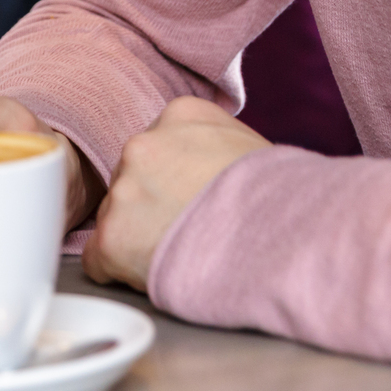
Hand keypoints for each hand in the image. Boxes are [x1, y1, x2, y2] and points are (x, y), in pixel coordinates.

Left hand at [81, 97, 269, 291]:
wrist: (291, 240)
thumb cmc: (285, 203)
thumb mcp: (251, 148)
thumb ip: (211, 148)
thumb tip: (202, 167)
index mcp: (181, 116)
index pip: (159, 149)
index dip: (177, 184)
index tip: (198, 203)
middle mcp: (143, 144)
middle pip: (132, 182)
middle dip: (153, 209)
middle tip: (192, 234)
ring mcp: (125, 190)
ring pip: (116, 219)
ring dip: (141, 240)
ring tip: (188, 255)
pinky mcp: (113, 237)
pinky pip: (98, 260)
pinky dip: (122, 273)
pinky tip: (160, 273)